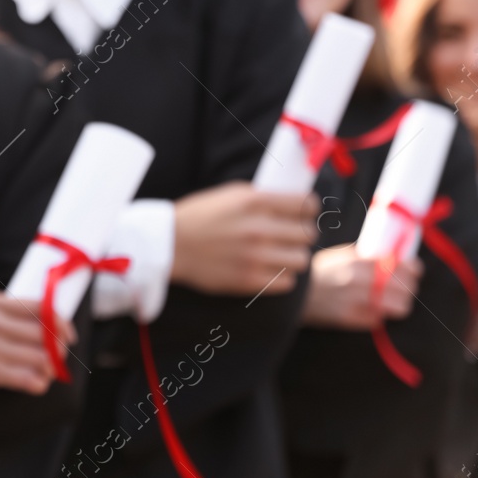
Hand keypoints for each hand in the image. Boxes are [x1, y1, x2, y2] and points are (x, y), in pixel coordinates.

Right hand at [0, 291, 74, 395]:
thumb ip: (13, 321)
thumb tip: (59, 333)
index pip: (39, 306)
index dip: (61, 323)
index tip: (70, 337)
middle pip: (43, 333)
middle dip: (57, 351)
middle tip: (55, 363)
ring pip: (38, 357)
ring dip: (48, 371)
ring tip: (43, 376)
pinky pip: (23, 377)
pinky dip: (36, 383)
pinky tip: (37, 385)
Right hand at [171, 182, 315, 295]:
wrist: (168, 245)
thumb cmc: (197, 216)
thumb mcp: (228, 195)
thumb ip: (261, 198)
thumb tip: (292, 204)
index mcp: (253, 201)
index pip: (306, 205)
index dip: (308, 209)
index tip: (302, 213)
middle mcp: (258, 228)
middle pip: (308, 233)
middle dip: (300, 233)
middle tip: (288, 235)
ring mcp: (255, 256)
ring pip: (302, 259)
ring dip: (292, 256)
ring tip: (279, 254)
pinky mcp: (250, 280)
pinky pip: (287, 282)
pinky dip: (281, 276)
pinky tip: (267, 269)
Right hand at [301, 245, 419, 328]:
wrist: (294, 294)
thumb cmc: (319, 274)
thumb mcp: (339, 256)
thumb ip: (364, 256)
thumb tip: (394, 254)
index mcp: (358, 261)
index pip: (402, 265)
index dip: (414, 270)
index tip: (415, 272)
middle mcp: (360, 279)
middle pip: (405, 287)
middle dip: (409, 289)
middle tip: (404, 290)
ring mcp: (356, 300)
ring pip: (399, 306)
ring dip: (399, 305)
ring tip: (392, 304)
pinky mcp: (350, 318)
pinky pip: (379, 320)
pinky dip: (379, 317)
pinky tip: (371, 312)